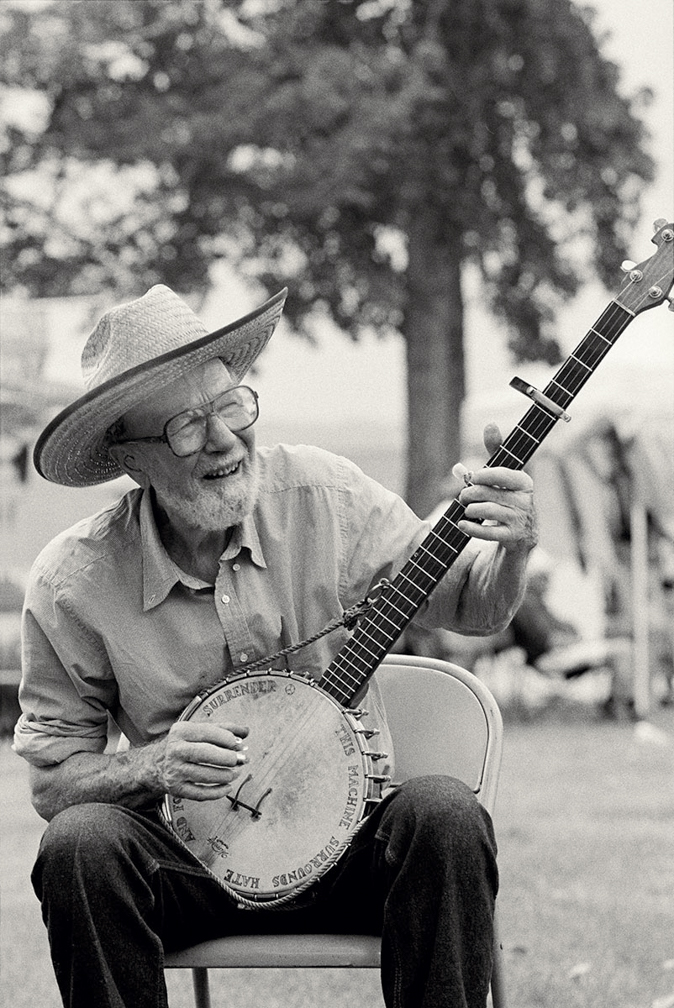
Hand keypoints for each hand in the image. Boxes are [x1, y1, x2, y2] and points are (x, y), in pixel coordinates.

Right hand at [157, 721, 248, 800]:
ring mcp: (175, 771)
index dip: (228, 739)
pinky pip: (200, 794)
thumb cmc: (183, 744)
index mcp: (181, 731)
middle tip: (241, 760)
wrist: (154, 765)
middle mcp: (175, 750)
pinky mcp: (176, 789)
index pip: (209, 732)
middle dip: (229, 758)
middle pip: (207, 754)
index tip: (239, 744)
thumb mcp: (198, 730)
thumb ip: (223, 728)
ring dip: (226, 775)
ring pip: (205, 775)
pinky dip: (218, 792)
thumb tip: (246, 731)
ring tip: (236, 773)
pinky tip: (227, 787)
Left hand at [453, 423, 537, 553]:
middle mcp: (525, 500)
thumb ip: (496, 451)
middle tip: (462, 497)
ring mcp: (520, 519)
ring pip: (486, 510)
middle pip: (488, 493)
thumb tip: (490, 425)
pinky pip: (488, 532)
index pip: (501, 474)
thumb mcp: (504, 475)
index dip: (483, 475)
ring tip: (467, 509)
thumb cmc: (509, 497)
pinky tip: (462, 524)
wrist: (523, 534)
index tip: (472, 477)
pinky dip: (472, 528)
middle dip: (469, 494)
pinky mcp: (513, 537)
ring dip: (470, 510)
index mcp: (524, 482)